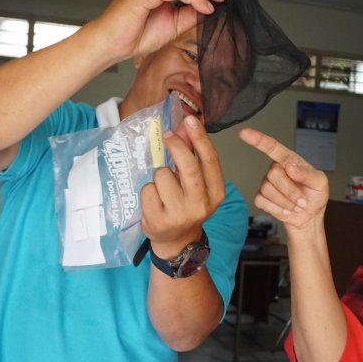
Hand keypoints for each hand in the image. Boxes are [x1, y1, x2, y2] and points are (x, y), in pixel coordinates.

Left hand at [141, 116, 225, 257]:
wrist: (177, 241)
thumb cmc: (187, 206)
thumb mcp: (197, 185)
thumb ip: (193, 157)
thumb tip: (184, 126)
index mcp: (215, 194)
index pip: (210, 161)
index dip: (200, 138)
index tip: (190, 120)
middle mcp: (200, 205)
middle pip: (188, 167)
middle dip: (176, 146)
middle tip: (167, 135)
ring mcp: (178, 215)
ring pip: (162, 175)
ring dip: (159, 176)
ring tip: (163, 189)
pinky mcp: (158, 221)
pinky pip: (147, 190)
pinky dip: (148, 190)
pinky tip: (154, 201)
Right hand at [238, 128, 328, 231]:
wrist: (309, 216)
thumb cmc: (315, 195)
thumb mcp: (320, 182)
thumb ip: (307, 174)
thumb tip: (290, 166)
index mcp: (289, 160)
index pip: (272, 147)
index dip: (258, 140)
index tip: (244, 133)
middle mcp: (276, 169)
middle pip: (273, 175)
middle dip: (290, 192)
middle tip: (302, 201)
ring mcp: (266, 183)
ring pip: (268, 190)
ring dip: (286, 202)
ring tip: (296, 206)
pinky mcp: (261, 197)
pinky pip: (263, 201)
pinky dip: (278, 209)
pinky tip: (286, 209)